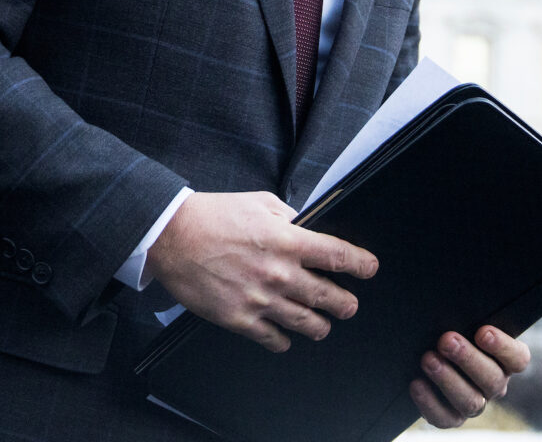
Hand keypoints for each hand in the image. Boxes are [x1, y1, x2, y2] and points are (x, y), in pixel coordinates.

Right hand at [144, 191, 377, 352]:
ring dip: (321, 325)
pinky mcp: (240, 319)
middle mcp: (279, 273)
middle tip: (349, 304)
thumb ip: (289, 217)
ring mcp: (261, 300)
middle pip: (330, 297)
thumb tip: (308, 227)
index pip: (338, 256)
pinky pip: (273, 339)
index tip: (370, 268)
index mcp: (287, 240)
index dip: (361, 264)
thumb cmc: (213, 215)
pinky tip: (285, 335)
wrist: (172, 236)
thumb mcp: (259, 202)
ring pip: (307, 324)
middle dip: (346, 303)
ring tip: (323, 325)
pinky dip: (284, 339)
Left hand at [410, 326, 529, 427]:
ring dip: (448, 379)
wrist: (422, 352)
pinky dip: (430, 402)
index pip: (518, 358)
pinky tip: (417, 384)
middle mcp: (494, 384)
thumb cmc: (448, 330)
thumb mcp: (460, 322)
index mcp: (504, 360)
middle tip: (446, 340)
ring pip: (471, 401)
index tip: (482, 331)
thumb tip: (454, 298)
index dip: (503, 347)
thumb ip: (465, 316)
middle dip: (468, 359)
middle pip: (492, 379)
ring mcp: (475, 403)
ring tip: (428, 359)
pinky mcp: (452, 417)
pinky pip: (445, 417)